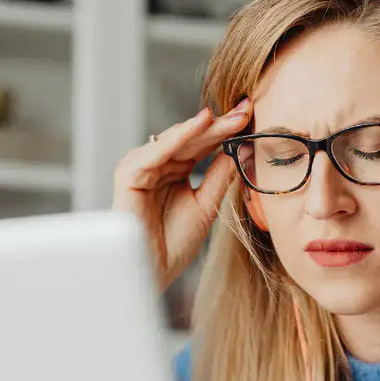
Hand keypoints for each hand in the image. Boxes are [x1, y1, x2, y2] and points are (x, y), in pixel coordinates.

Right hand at [112, 99, 251, 290]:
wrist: (153, 271)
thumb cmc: (174, 244)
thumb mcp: (206, 205)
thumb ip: (218, 176)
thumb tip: (238, 147)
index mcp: (173, 171)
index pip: (200, 145)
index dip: (225, 131)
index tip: (250, 116)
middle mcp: (156, 166)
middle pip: (189, 139)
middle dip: (218, 125)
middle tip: (245, 109)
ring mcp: (141, 169)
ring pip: (174, 140)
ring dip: (201, 128)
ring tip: (228, 117)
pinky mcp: (128, 176)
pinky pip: (155, 152)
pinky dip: (177, 138)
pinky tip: (199, 125)